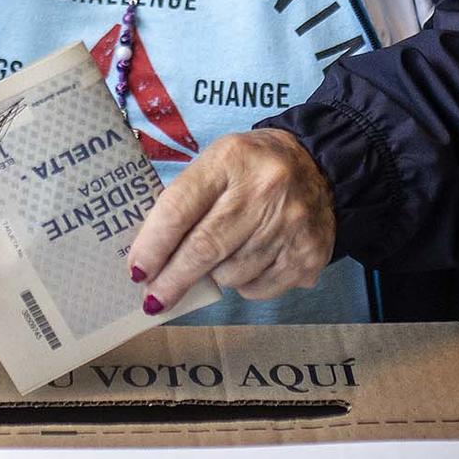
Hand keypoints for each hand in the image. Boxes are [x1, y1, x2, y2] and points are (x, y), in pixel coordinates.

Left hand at [128, 128, 335, 312]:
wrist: (321, 167)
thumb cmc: (252, 168)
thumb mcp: (216, 164)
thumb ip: (185, 203)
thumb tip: (151, 259)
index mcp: (232, 160)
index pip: (180, 208)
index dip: (153, 245)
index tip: (137, 271)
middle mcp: (265, 191)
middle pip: (204, 248)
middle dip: (172, 279)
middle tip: (153, 299)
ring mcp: (291, 226)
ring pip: (230, 275)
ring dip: (214, 276)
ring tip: (222, 255)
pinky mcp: (309, 256)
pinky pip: (257, 289)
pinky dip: (244, 283)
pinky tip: (251, 260)